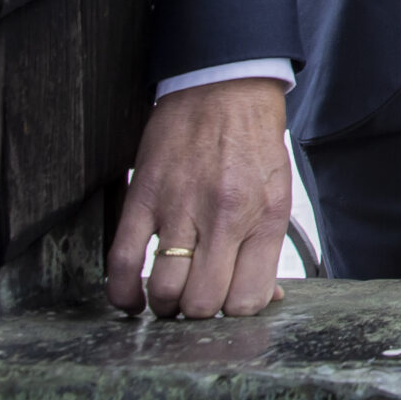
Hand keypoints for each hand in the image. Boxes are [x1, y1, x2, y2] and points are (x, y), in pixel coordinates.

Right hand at [106, 78, 291, 317]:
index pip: (249, 299)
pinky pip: (122, 262)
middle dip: (198, 313)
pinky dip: (122, 292)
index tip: (229, 301)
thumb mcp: (278, 191)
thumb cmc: (253, 141)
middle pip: (204, 303)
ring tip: (168, 294)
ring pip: (165, 290)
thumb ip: (267, 248)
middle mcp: (225, 217)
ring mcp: (181, 208)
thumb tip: (266, 297)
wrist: (224, 86)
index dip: (237, 311)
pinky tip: (132, 298)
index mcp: (264, 217)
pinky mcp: (143, 198)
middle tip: (197, 299)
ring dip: (163, 304)